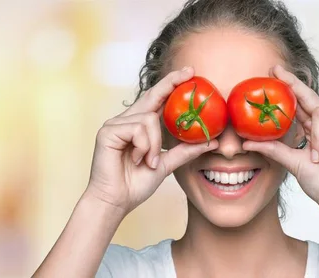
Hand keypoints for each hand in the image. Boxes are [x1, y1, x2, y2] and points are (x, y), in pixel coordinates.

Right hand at [86, 67, 217, 213]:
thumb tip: (211, 141)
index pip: (156, 100)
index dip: (171, 84)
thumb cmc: (135, 184)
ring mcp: (115, 125)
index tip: (190, 73)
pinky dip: (144, 146)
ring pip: (149, 119)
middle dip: (171, 83)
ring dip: (154, 144)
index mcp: (138, 126)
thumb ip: (185, 151)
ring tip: (148, 162)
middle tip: (190, 72)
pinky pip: (137, 129)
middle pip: (151, 96)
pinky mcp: (107, 131)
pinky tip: (139, 159)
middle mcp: (125, 121)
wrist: (116, 201)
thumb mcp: (165, 164)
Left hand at [243, 65, 318, 209]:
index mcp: (314, 130)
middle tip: (275, 70)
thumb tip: (245, 143)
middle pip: (310, 97)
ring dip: (316, 138)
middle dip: (293, 83)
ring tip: (318, 157)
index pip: (300, 105)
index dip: (289, 88)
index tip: (273, 73)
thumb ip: (272, 149)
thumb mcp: (290, 162)